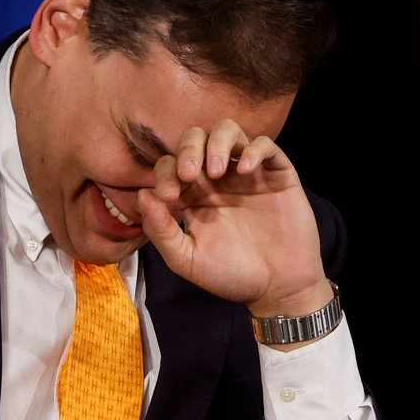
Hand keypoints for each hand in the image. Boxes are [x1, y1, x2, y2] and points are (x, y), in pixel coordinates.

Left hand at [138, 119, 333, 334]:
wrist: (277, 289)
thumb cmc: (230, 275)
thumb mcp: (186, 259)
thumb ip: (160, 229)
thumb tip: (142, 194)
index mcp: (192, 194)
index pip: (170, 164)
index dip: (164, 172)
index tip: (168, 196)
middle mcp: (217, 178)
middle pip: (196, 137)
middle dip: (188, 148)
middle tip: (189, 174)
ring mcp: (247, 173)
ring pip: (228, 130)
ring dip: (217, 142)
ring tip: (216, 170)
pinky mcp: (277, 174)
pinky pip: (265, 144)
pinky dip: (254, 150)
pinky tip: (245, 171)